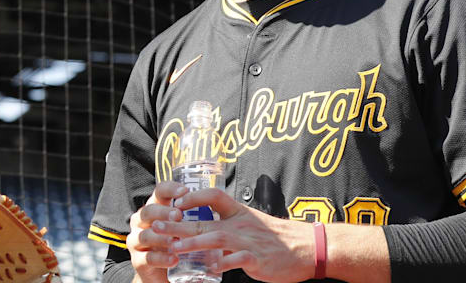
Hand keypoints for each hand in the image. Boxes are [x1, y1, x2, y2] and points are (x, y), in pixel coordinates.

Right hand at [126, 181, 188, 282]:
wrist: (165, 273)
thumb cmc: (178, 244)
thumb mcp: (185, 226)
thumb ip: (196, 215)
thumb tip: (222, 201)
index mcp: (156, 208)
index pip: (159, 192)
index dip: (170, 189)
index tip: (185, 191)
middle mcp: (143, 221)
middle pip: (148, 211)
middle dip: (163, 212)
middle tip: (179, 215)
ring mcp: (137, 241)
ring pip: (146, 235)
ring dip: (161, 237)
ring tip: (176, 240)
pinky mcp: (138, 261)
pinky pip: (147, 258)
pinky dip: (161, 259)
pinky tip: (174, 260)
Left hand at [155, 187, 314, 282]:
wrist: (308, 247)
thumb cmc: (277, 236)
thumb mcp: (251, 222)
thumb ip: (229, 223)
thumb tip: (205, 228)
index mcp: (238, 211)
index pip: (213, 196)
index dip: (193, 197)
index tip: (174, 202)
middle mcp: (240, 223)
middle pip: (204, 219)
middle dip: (178, 223)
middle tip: (158, 225)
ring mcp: (248, 240)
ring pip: (216, 238)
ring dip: (193, 242)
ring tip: (174, 247)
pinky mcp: (257, 258)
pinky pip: (237, 260)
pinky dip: (222, 264)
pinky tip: (209, 268)